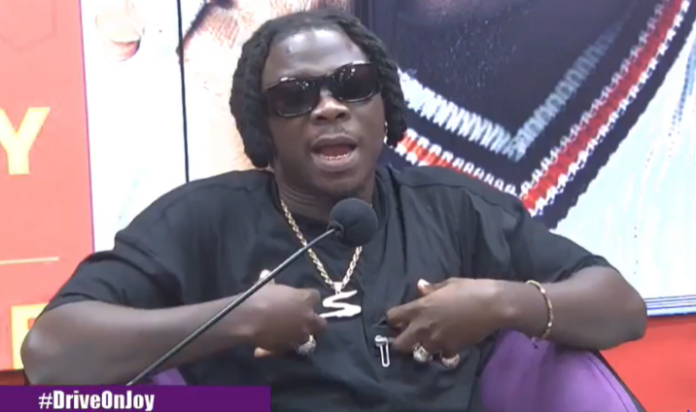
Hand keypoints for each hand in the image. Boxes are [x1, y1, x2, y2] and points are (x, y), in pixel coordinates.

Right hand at [242, 276, 326, 357]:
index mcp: (305, 299)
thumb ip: (273, 285)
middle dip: (314, 323)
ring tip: (284, 335)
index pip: (316, 296)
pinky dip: (278, 347)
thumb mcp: (267, 286)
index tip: (301, 299)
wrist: (249, 318)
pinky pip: (287, 348)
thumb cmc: (260, 297)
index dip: (309, 299)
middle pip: (321, 323)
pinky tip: (264, 348)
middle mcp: (307, 318)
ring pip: (306, 338)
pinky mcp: (289, 347)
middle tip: (302, 321)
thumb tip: (266, 275)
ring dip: (298, 336)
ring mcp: (300, 334)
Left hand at [386, 278, 504, 358]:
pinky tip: (448, 346)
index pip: (392, 317)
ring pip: (419, 355)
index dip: (393, 319)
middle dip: (401, 342)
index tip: (399, 319)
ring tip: (429, 343)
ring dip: (422, 350)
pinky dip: (443, 354)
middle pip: (399, 345)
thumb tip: (420, 286)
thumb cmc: (470, 289)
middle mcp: (423, 327)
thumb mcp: (448, 284)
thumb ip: (431, 289)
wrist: (493, 306)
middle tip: (410, 337)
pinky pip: (441, 357)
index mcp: (419, 308)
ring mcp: (437, 341)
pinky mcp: (451, 350)